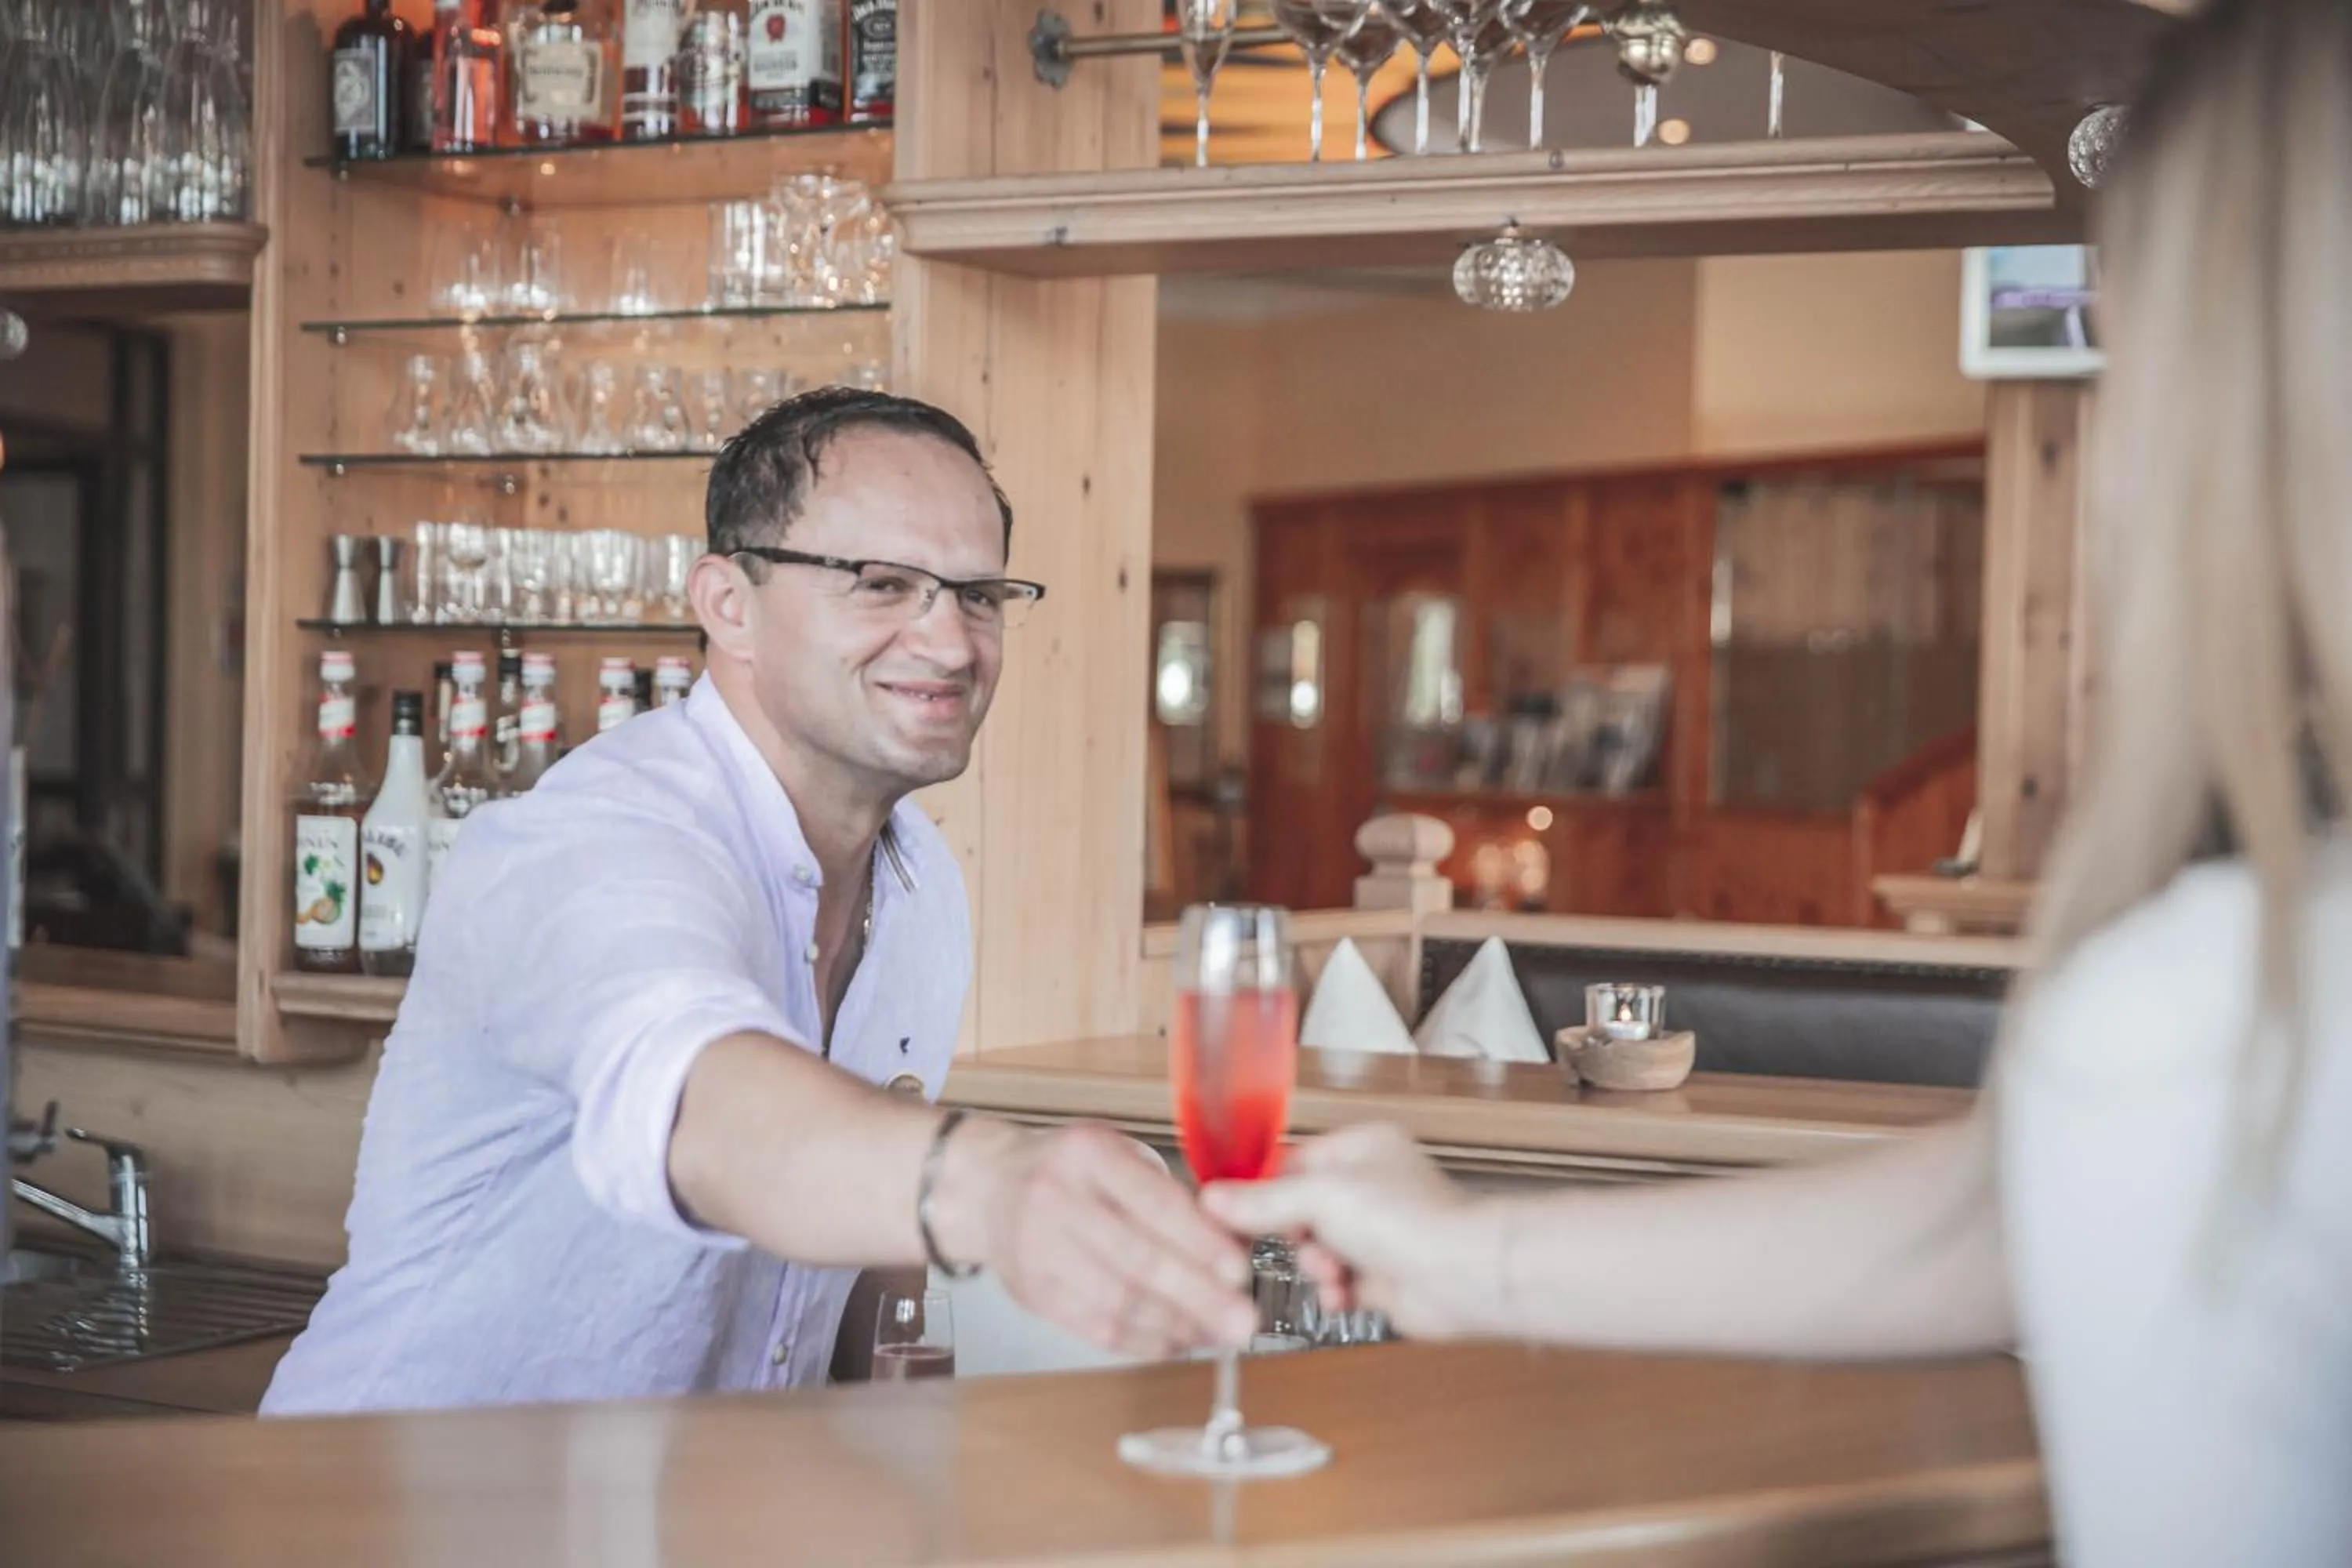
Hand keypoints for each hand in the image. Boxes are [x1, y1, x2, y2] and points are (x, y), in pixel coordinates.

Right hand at [932, 1119, 1256, 1358]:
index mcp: (1087, 1153)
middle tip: (1241, 1321)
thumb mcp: (1115, 1153)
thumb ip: (1168, 1193)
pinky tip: (1177, 1341)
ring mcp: (1038, 1250)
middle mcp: (1056, 1199)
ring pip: (1117, 1301)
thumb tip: (1236, 1242)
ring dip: (1175, 1324)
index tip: (1238, 1269)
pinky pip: (1096, 1327)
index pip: (1152, 1202)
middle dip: (1197, 1296)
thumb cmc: (1067, 1169)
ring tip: (1216, 1334)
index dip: (1199, 1241)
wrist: (987, 1188)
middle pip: (1136, 1259)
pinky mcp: (1033, 1293)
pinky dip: (1143, 1340)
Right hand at [1200, 1123, 1504, 1340]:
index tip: (1232, 1213)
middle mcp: (1370, 1186)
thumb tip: (1212, 1198)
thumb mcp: (1321, 1196)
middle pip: (1300, 1211)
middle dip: (1296, 1237)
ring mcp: (1378, 1233)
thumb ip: (1264, 1200)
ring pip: (1317, 1251)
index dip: (1262, 1191)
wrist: (1462, 1277)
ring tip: (1331, 1273)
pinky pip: (1339, 1283)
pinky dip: (1336, 1291)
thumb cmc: (1409, 1221)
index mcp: (1360, 1149)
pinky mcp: (1383, 1275)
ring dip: (1317, 1267)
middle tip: (1300, 1245)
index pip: (1291, 1163)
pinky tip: (1344, 1295)